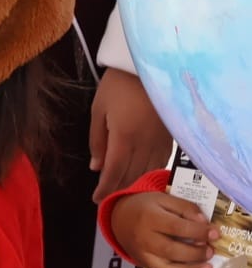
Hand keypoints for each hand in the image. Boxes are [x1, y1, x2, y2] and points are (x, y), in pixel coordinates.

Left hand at [89, 68, 173, 201]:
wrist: (149, 67)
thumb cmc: (118, 86)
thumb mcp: (98, 110)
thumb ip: (97, 140)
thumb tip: (96, 167)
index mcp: (124, 138)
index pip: (114, 172)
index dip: (105, 188)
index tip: (97, 199)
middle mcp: (144, 144)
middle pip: (132, 175)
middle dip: (118, 188)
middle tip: (108, 197)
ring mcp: (160, 141)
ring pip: (148, 171)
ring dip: (134, 183)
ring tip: (122, 189)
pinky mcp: (170, 136)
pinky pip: (161, 161)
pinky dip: (150, 171)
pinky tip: (142, 174)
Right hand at [110, 192, 217, 267]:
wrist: (119, 218)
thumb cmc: (144, 207)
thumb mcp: (163, 199)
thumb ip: (185, 207)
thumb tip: (204, 223)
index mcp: (149, 217)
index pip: (177, 227)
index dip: (199, 232)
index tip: (215, 233)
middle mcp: (144, 237)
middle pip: (172, 249)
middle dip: (197, 252)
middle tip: (211, 249)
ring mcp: (143, 253)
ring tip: (208, 265)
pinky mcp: (144, 263)